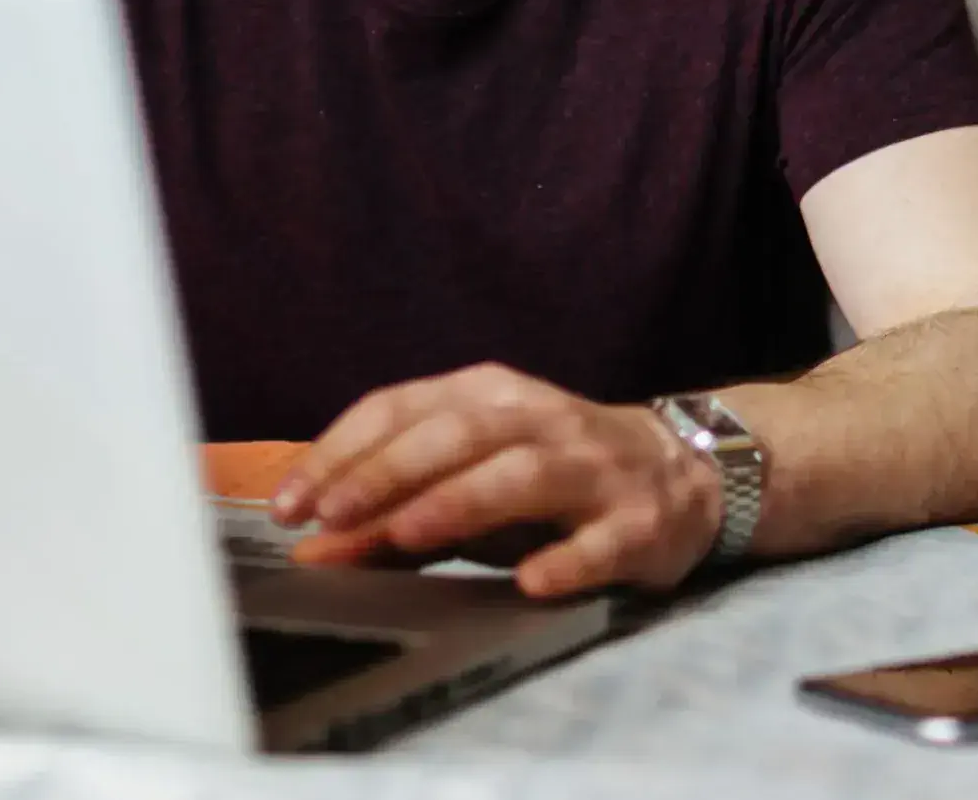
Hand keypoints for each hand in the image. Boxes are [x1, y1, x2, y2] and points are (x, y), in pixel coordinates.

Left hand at [268, 364, 722, 598]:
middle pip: (456, 434)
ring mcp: (593, 468)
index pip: (401, 407)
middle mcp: (540, 420)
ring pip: (522, 473)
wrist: (685, 475)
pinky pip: (600, 540)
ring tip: (408, 535)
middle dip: (388, 473)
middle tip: (332, 516)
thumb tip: (315, 545)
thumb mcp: (471, 483)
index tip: (292, 501)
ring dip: (461, 501)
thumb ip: (394, 512)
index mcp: (490, 396)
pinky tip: (531, 581)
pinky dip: (565, 558)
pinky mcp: (638, 522)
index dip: (342, 451)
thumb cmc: (555, 478)